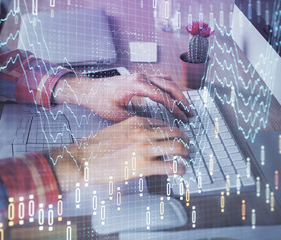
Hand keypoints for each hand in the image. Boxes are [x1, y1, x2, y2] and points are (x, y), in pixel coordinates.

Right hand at [47, 116, 188, 189]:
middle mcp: (144, 132)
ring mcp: (145, 149)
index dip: (173, 130)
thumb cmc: (95, 147)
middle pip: (175, 132)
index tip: (176, 136)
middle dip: (184, 138)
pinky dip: (180, 168)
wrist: (81, 160)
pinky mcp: (144, 166)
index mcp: (136, 122)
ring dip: (186, 152)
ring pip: (177, 147)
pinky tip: (181, 171)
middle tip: (187, 145)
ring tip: (187, 157)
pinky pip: (171, 166)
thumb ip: (133, 131)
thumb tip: (147, 138)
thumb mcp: (116, 129)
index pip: (163, 123)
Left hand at [53, 73, 192, 121]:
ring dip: (178, 92)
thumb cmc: (99, 100)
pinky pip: (160, 80)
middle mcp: (141, 77)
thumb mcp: (115, 115)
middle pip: (170, 86)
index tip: (184, 118)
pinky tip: (173, 97)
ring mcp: (141, 75)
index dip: (176, 109)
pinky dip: (170, 88)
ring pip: (167, 80)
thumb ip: (135, 120)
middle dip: (182, 100)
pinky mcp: (140, 78)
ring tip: (186, 106)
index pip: (163, 97)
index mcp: (137, 85)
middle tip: (191, 112)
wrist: (89, 89)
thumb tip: (153, 127)